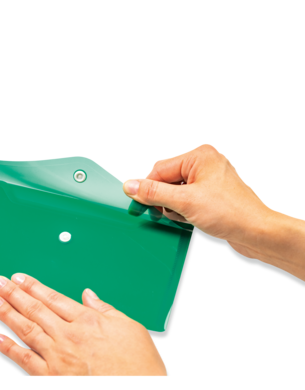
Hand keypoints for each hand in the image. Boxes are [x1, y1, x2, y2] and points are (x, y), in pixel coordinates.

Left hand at [0, 274, 166, 376]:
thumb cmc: (139, 366)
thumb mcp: (131, 328)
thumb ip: (106, 309)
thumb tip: (89, 295)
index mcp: (88, 321)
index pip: (53, 298)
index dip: (33, 286)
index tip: (18, 278)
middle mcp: (69, 336)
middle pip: (35, 309)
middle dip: (13, 294)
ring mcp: (58, 357)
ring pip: (26, 330)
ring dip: (6, 313)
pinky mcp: (52, 378)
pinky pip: (25, 361)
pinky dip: (9, 349)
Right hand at [123, 143, 272, 259]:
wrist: (258, 233)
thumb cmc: (232, 213)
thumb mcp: (185, 202)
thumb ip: (154, 192)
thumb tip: (130, 185)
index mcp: (199, 157)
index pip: (159, 169)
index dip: (146, 188)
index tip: (136, 204)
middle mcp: (204, 164)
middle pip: (166, 180)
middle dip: (163, 199)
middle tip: (165, 212)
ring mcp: (208, 180)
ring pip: (174, 192)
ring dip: (173, 208)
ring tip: (187, 217)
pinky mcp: (210, 196)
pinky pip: (185, 200)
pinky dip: (183, 212)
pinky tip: (192, 220)